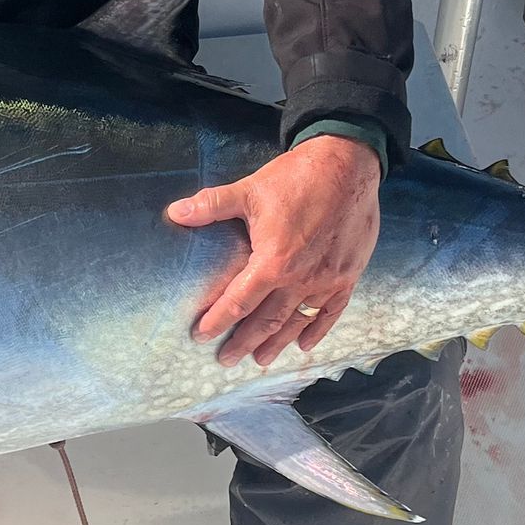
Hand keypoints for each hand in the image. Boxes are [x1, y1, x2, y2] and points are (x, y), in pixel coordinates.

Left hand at [165, 136, 381, 369]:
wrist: (348, 165)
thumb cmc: (297, 178)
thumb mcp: (250, 190)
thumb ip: (212, 205)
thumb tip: (175, 212)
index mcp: (273, 261)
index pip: (239, 301)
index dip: (218, 320)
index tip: (201, 336)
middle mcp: (300, 278)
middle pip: (267, 321)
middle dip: (244, 342)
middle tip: (226, 360)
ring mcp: (327, 280)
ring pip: (298, 322)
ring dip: (278, 344)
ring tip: (261, 360)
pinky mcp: (348, 275)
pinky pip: (331, 312)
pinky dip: (317, 331)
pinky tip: (304, 345)